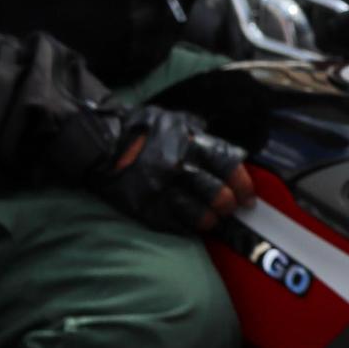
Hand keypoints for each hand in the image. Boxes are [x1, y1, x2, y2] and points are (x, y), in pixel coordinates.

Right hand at [92, 107, 256, 234]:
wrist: (100, 145)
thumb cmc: (140, 129)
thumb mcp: (174, 120)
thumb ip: (200, 135)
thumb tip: (224, 151)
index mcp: (192, 144)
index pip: (229, 166)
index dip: (243, 184)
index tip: (248, 196)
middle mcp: (181, 168)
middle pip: (219, 194)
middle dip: (230, 205)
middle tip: (231, 208)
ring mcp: (164, 191)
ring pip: (201, 215)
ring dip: (212, 220)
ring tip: (213, 219)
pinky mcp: (148, 209)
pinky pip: (177, 225)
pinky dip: (188, 227)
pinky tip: (191, 225)